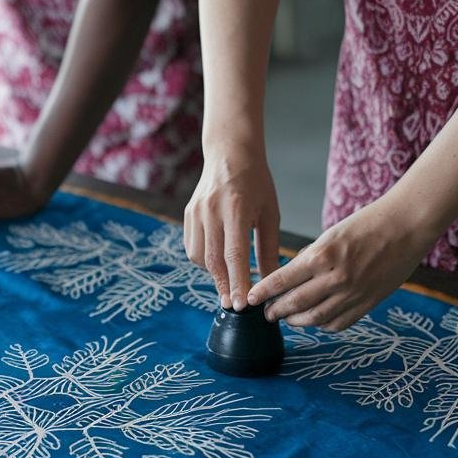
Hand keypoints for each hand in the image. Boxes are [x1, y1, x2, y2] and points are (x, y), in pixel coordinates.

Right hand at [184, 139, 279, 310]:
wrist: (230, 153)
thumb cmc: (256, 182)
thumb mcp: (270, 213)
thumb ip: (268, 248)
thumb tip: (269, 281)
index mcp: (236, 209)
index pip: (234, 255)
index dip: (237, 282)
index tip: (240, 305)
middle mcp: (211, 211)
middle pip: (213, 260)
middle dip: (223, 286)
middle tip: (233, 305)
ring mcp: (196, 212)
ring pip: (199, 256)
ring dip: (213, 273)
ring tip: (229, 278)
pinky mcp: (188, 214)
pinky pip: (192, 246)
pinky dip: (204, 259)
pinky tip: (218, 260)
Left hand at [248, 195, 435, 330]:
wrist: (407, 225)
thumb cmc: (368, 223)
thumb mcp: (331, 235)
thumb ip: (311, 258)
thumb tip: (290, 278)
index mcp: (322, 256)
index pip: (282, 281)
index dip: (263, 292)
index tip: (251, 299)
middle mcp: (335, 278)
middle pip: (295, 304)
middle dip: (276, 311)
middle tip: (267, 313)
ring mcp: (353, 293)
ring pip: (315, 319)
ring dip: (297, 322)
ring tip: (288, 319)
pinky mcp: (369, 303)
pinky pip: (339, 323)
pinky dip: (323, 325)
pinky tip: (317, 320)